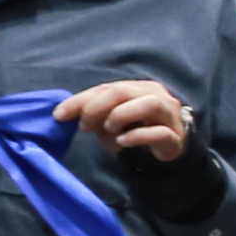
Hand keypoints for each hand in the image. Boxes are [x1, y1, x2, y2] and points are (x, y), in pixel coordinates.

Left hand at [58, 77, 195, 167]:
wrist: (169, 149)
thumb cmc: (138, 129)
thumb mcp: (112, 120)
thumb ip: (96, 114)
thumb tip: (67, 115)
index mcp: (139, 87)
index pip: (106, 87)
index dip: (80, 100)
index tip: (59, 115)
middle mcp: (156, 95)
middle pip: (124, 91)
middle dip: (96, 107)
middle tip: (83, 126)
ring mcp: (170, 115)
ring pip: (148, 104)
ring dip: (121, 115)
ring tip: (107, 130)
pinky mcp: (175, 137)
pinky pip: (158, 132)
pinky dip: (137, 136)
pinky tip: (122, 142)